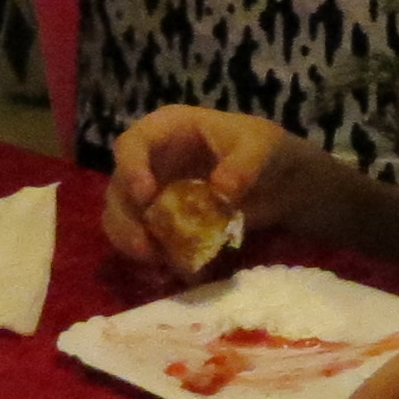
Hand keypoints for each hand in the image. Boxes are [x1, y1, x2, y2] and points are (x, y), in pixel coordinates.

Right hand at [102, 107, 334, 271]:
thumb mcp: (262, 147)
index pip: (132, 143)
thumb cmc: (264, 149)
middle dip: (125, 218)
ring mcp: (152, 193)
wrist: (280, 181)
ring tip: (157, 262)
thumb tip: (222, 190)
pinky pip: (144, 239)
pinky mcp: (162, 221)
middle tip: (145, 246)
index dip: (131, 168)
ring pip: (122, 217)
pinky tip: (171, 269)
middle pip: (118, 187)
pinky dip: (153, 256)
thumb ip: (245, 164)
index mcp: (167, 129)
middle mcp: (151, 161)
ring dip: (131, 241)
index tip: (145, 195)